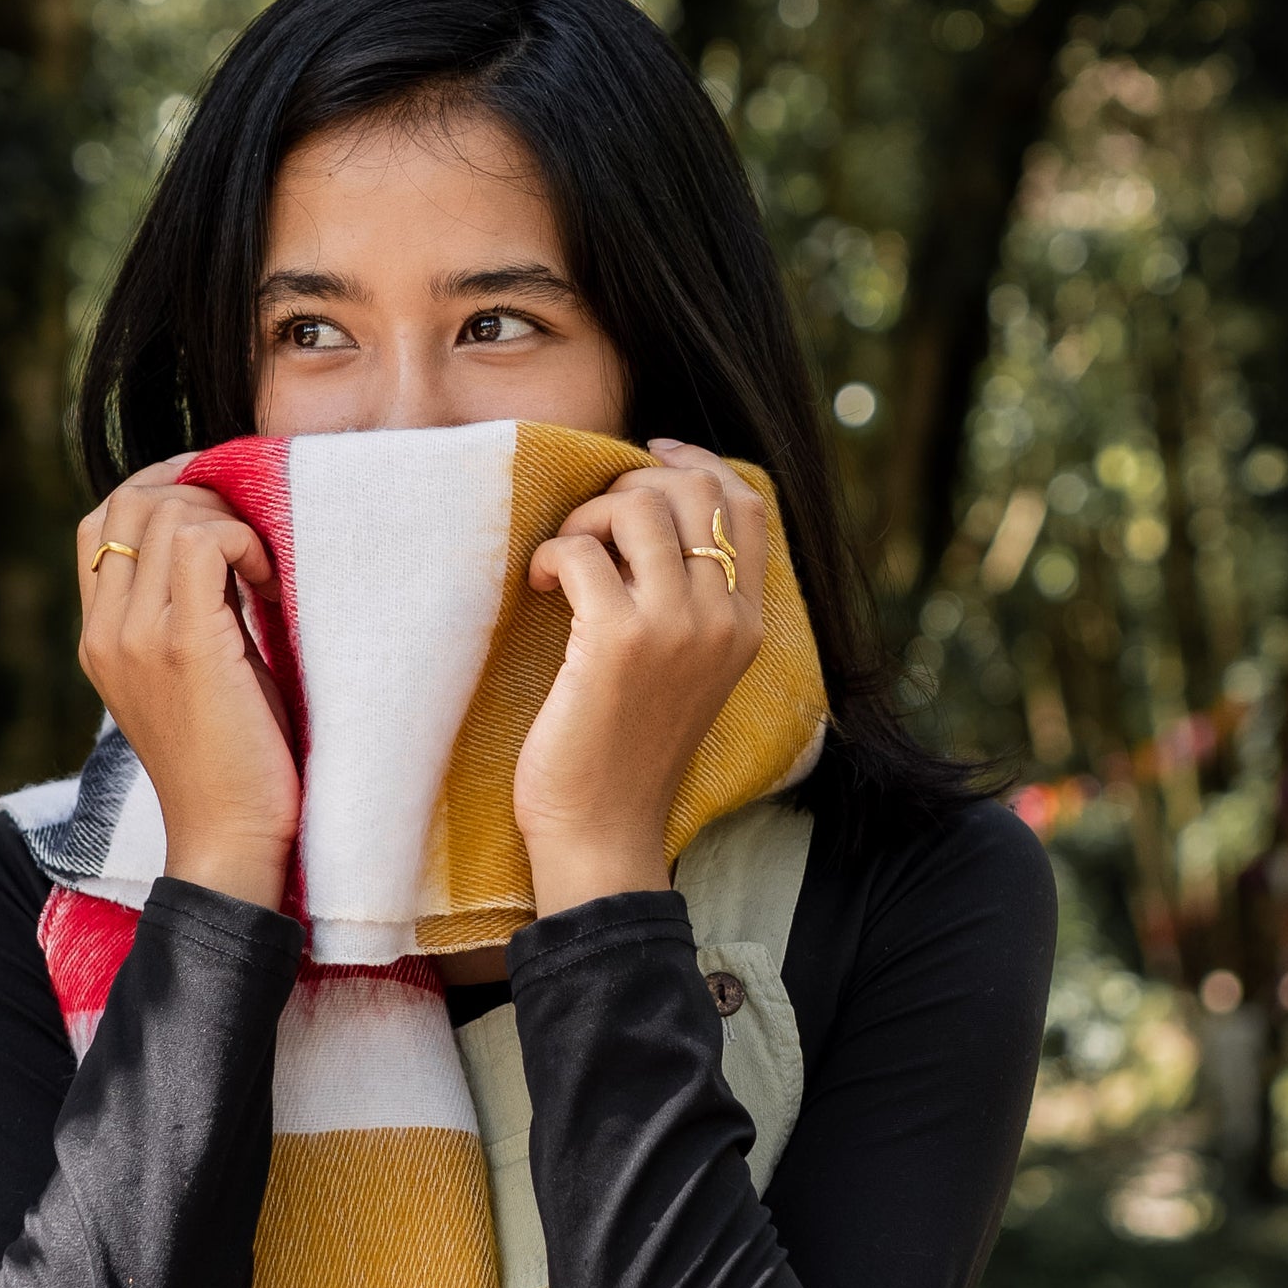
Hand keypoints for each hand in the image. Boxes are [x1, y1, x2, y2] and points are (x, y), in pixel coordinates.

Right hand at [75, 460, 299, 910]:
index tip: (220, 509)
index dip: (161, 493)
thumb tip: (224, 550)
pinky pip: (205, 542)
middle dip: (198, 492)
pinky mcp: (186, 646)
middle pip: (129, 500)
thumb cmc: (230, 764)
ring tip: (263, 570)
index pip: (100, 523)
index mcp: (98, 638)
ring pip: (166, 511)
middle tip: (251, 529)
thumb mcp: (189, 678)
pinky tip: (270, 587)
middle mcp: (105, 632)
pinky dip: (246, 543)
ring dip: (227, 520)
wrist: (228, 841)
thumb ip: (184, 616)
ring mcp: (138, 638)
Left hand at [512, 440, 767, 915]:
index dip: (696, 462)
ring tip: (564, 561)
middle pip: (693, 491)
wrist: (605, 832)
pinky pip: (580, 550)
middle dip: (628, 489)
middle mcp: (724, 619)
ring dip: (586, 518)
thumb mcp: (684, 673)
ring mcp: (676, 627)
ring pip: (637, 508)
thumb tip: (645, 520)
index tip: (648, 456)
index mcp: (748, 624)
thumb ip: (687, 605)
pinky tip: (539, 587)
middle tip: (588, 529)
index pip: (747, 505)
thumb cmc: (627, 754)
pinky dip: (550, 554)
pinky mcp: (617, 640)